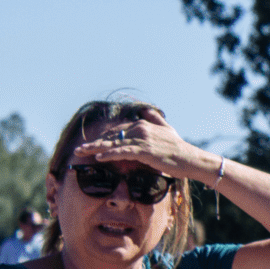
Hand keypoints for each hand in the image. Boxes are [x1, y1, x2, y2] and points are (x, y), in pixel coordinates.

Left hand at [73, 108, 213, 181]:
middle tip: (78, 150)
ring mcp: (142, 140)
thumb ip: (154, 118)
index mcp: (143, 124)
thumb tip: (144, 109)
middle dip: (93, 143)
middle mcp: (140, 129)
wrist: (191, 159)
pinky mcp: (145, 151)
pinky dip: (109, 153)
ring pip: (113, 143)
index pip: (117, 131)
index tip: (90, 144)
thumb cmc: (179, 147)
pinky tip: (99, 157)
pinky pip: (123, 151)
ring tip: (81, 153)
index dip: (102, 138)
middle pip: (111, 136)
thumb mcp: (167, 128)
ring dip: (95, 148)